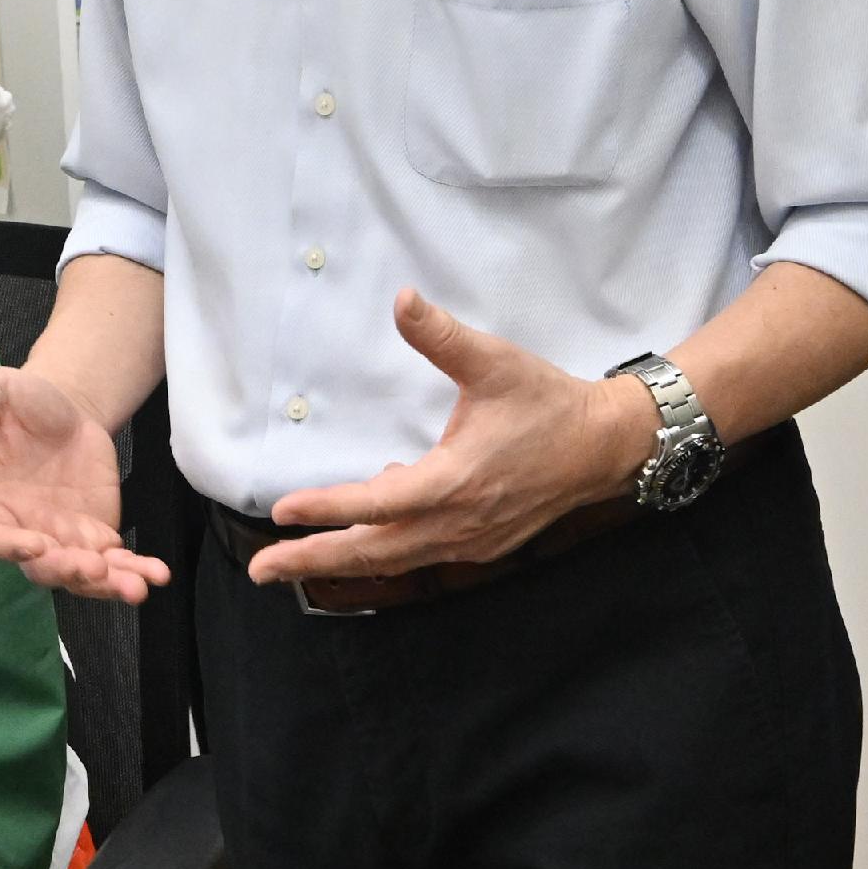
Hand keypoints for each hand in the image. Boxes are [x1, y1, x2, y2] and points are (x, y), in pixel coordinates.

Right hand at [0, 361, 163, 602]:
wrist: (63, 412)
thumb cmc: (20, 404)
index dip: (10, 548)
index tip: (35, 546)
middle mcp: (26, 533)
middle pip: (42, 567)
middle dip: (67, 570)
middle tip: (93, 566)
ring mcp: (64, 541)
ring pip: (82, 575)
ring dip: (108, 584)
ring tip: (135, 587)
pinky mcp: (97, 538)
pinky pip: (116, 563)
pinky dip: (136, 571)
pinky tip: (158, 575)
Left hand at [252, 292, 656, 580]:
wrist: (606, 446)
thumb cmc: (548, 403)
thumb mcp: (494, 362)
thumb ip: (441, 335)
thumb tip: (402, 299)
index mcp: (455, 481)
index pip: (377, 503)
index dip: (326, 508)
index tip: (281, 512)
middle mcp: (458, 522)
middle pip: (374, 552)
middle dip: (314, 560)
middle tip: (261, 569)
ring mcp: (470, 541)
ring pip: (394, 561)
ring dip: (342, 562)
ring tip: (291, 563)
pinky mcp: (480, 544)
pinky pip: (419, 556)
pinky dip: (383, 552)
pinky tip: (364, 530)